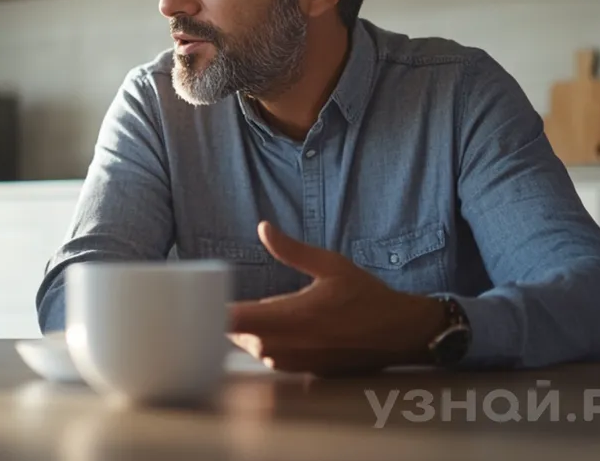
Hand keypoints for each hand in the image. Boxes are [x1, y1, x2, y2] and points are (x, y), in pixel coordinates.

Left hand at [228, 222, 444, 374]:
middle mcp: (290, 344)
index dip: (214, 312)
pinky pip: (272, 358)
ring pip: (255, 349)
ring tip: (240, 313)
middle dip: (228, 321)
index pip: (237, 320)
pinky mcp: (305, 370)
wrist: (399, 333)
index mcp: (293, 316)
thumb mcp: (331, 265)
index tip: (200, 297)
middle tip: (213, 300)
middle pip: (240, 337)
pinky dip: (264, 344)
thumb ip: (292, 250)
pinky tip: (268, 328)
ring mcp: (297, 361)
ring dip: (247, 333)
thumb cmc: (366, 296)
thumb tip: (263, 228)